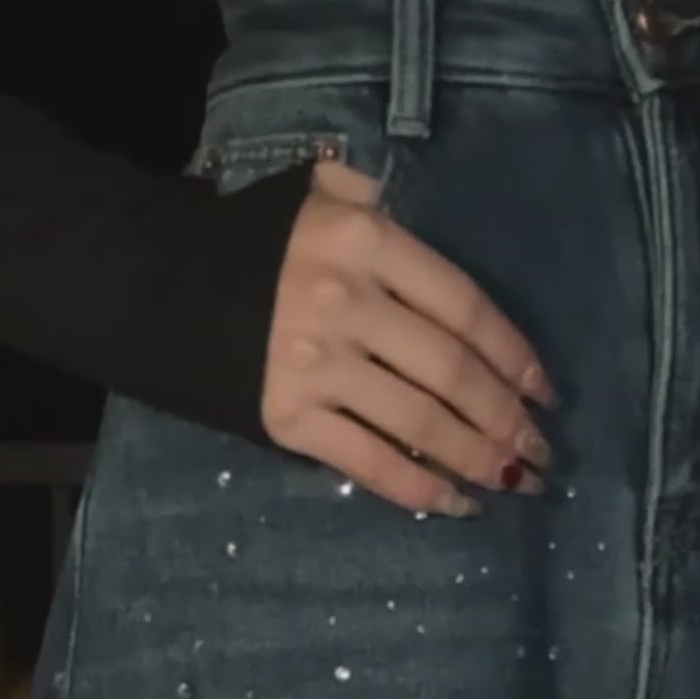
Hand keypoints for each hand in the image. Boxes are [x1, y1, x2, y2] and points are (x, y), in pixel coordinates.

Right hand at [258, 157, 555, 513]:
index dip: (513, 354)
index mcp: (364, 240)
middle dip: (508, 419)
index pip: (464, 305)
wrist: (154, 284)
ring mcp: (318, 366)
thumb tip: (428, 224)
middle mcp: (348, 303)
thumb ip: (374, 199)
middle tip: (540, 452)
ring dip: (480, 460)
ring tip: (514, 482)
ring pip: (423, 423)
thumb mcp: (312, 193)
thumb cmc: (249, 241)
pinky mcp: (289, 419)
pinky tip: (458, 506)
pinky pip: (373, 463)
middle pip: (452, 372)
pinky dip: (422, 490)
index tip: (544, 391)